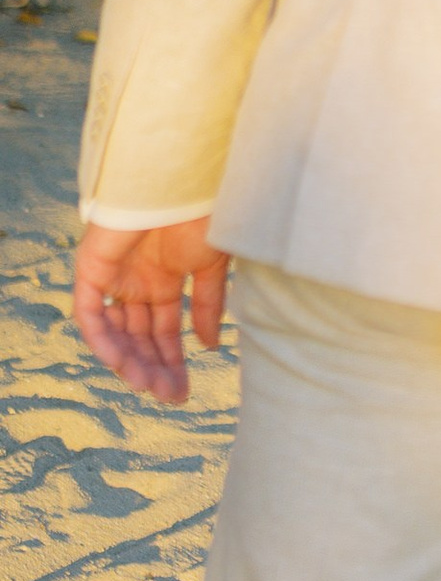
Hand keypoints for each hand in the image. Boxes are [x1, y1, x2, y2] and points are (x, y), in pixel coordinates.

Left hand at [74, 215, 229, 403]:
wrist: (182, 184)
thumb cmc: (202, 214)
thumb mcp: (211, 268)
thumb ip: (206, 307)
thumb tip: (209, 346)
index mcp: (164, 280)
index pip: (162, 332)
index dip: (172, 362)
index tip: (184, 391)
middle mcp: (137, 281)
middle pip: (139, 337)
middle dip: (153, 368)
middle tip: (169, 396)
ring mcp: (114, 276)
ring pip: (115, 331)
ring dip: (129, 361)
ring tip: (146, 386)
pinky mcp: (91, 268)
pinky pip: (89, 313)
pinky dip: (101, 339)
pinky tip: (120, 362)